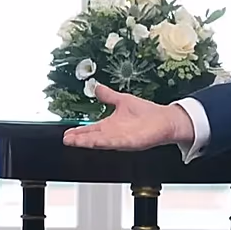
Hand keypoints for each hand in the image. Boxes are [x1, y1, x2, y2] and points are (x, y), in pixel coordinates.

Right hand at [62, 84, 194, 150]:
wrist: (165, 120)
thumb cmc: (147, 113)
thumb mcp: (122, 101)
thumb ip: (108, 96)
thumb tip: (96, 87)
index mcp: (110, 125)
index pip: (90, 129)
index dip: (78, 131)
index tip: (66, 133)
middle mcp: (113, 133)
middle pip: (92, 137)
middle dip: (78, 138)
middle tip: (65, 139)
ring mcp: (121, 138)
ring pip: (100, 141)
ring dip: (87, 142)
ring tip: (73, 141)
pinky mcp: (131, 142)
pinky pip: (115, 142)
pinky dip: (105, 142)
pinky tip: (96, 142)